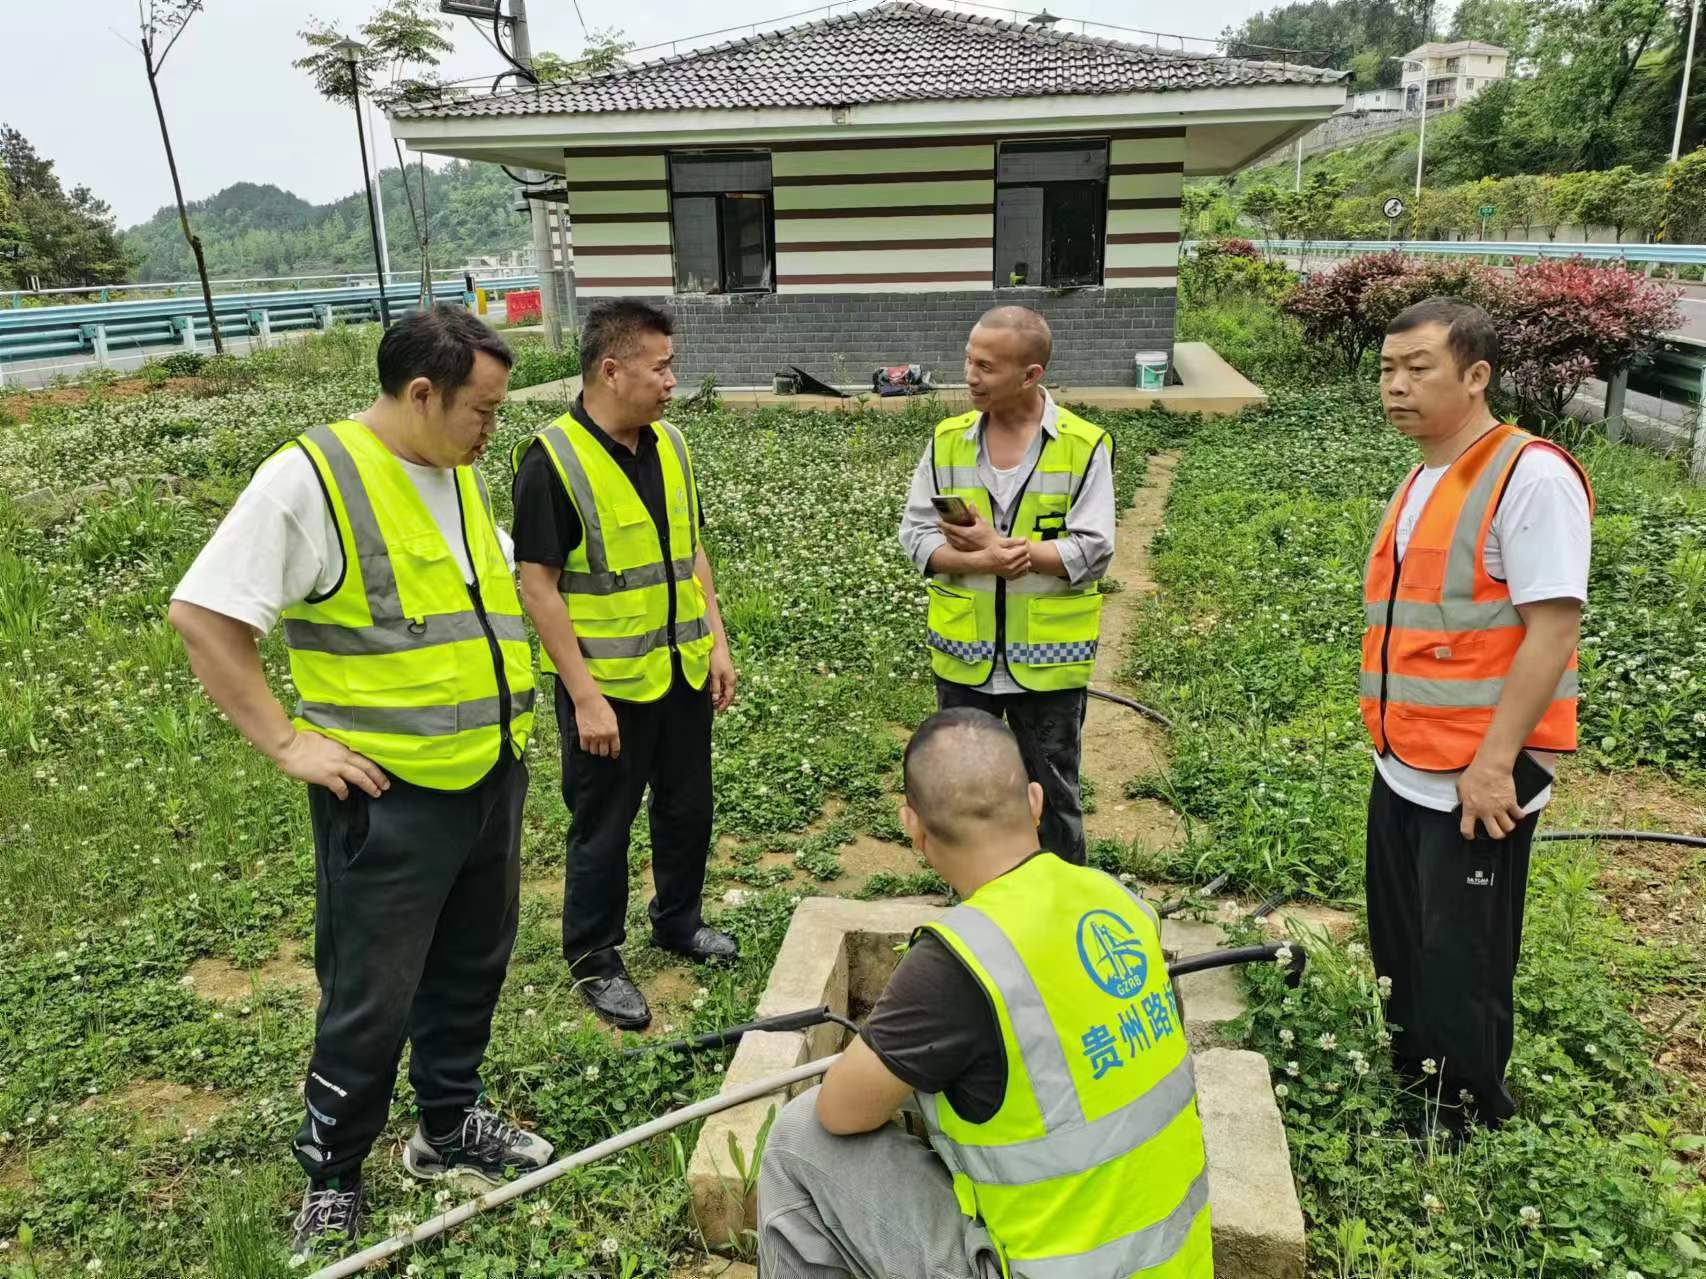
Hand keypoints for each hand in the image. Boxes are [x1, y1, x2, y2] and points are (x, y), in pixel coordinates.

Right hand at [272, 729, 387, 799]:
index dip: (374, 765)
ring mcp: (336, 766)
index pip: (364, 756)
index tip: (381, 771)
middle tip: (386, 786)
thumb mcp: (323, 738)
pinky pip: (340, 787)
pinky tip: (343, 797)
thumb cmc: (302, 739)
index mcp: (343, 746)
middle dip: (379, 777)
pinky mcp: (326, 776)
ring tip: (376, 793)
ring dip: (370, 786)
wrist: (289, 746)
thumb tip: (337, 749)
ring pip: (360, 777)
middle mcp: (343, 756)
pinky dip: (344, 793)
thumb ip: (334, 745)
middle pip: (367, 767)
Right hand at [573, 692, 620, 758]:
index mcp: (613, 732)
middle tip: (602, 748)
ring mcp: (593, 737)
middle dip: (603, 751)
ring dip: (594, 749)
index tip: (613, 755)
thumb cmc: (602, 707)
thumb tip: (613, 740)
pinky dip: (586, 746)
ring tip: (594, 744)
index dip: (614, 753)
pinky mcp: (583, 735)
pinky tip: (587, 742)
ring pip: (594, 751)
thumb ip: (613, 730)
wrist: (588, 701)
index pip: (615, 748)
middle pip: (604, 752)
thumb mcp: (612, 718)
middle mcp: (604, 736)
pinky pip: (584, 747)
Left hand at [709, 641, 737, 712]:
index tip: (718, 711)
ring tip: (714, 702)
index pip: (729, 697)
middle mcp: (731, 679)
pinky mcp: (724, 672)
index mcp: (731, 681)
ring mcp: (728, 675)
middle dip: (723, 702)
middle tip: (715, 708)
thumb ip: (715, 688)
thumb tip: (715, 699)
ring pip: (725, 690)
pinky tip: (714, 691)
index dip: (724, 705)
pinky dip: (719, 690)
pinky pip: (723, 684)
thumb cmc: (716, 659)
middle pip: (728, 694)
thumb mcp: (714, 675)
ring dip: (720, 696)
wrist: (716, 645)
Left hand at [940, 510, 995, 552]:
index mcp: (964, 533)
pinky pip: (954, 545)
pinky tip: (953, 539)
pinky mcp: (965, 551)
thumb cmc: (989, 537)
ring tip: (946, 531)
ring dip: (946, 535)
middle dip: (943, 529)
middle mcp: (961, 541)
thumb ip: (975, 513)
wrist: (994, 549)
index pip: (949, 527)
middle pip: (947, 534)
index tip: (937, 521)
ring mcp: (962, 547)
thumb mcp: (983, 522)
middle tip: (941, 525)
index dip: (942, 524)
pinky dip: (951, 541)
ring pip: (950, 540)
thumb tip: (971, 505)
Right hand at [987, 537, 1030, 579]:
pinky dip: (1023, 568)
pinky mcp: (1011, 577)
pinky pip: (1023, 572)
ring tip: (1018, 556)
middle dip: (1024, 552)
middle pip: (1026, 557)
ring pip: (1026, 565)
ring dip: (1025, 560)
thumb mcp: (1000, 543)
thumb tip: (1024, 539)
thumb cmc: (990, 552)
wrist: (983, 563)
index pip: (1024, 550)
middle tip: (1019, 550)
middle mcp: (1011, 566)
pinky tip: (1018, 563)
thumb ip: (1013, 541)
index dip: (1023, 546)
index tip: (1020, 545)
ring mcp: (1011, 573)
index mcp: (1008, 557)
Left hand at [1457, 756, 1522, 839]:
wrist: (1491, 766)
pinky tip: (1517, 812)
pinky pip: (1519, 815)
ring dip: (1508, 826)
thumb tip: (1462, 803)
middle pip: (1495, 834)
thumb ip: (1461, 798)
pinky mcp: (1512, 802)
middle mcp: (1486, 812)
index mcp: (1471, 809)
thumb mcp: (1460, 786)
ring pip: (1508, 827)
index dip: (1468, 834)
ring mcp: (1500, 808)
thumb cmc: (1474, 774)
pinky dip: (1519, 815)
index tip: (1471, 835)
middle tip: (1496, 829)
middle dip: (1497, 834)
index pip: (1467, 829)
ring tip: (1506, 821)